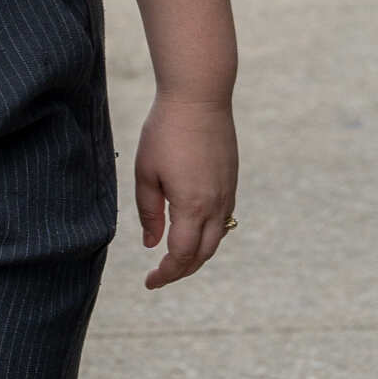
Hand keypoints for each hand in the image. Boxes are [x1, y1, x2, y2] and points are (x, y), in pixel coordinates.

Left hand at [134, 87, 237, 288]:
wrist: (200, 97)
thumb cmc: (165, 131)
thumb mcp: (146, 172)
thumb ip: (149, 213)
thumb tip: (151, 244)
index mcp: (191, 205)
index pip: (181, 256)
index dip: (166, 274)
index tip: (149, 282)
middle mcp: (215, 204)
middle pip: (202, 254)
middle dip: (181, 271)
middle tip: (160, 276)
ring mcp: (227, 192)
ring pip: (216, 239)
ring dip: (197, 255)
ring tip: (175, 259)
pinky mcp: (231, 180)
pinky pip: (223, 219)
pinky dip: (208, 235)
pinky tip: (192, 231)